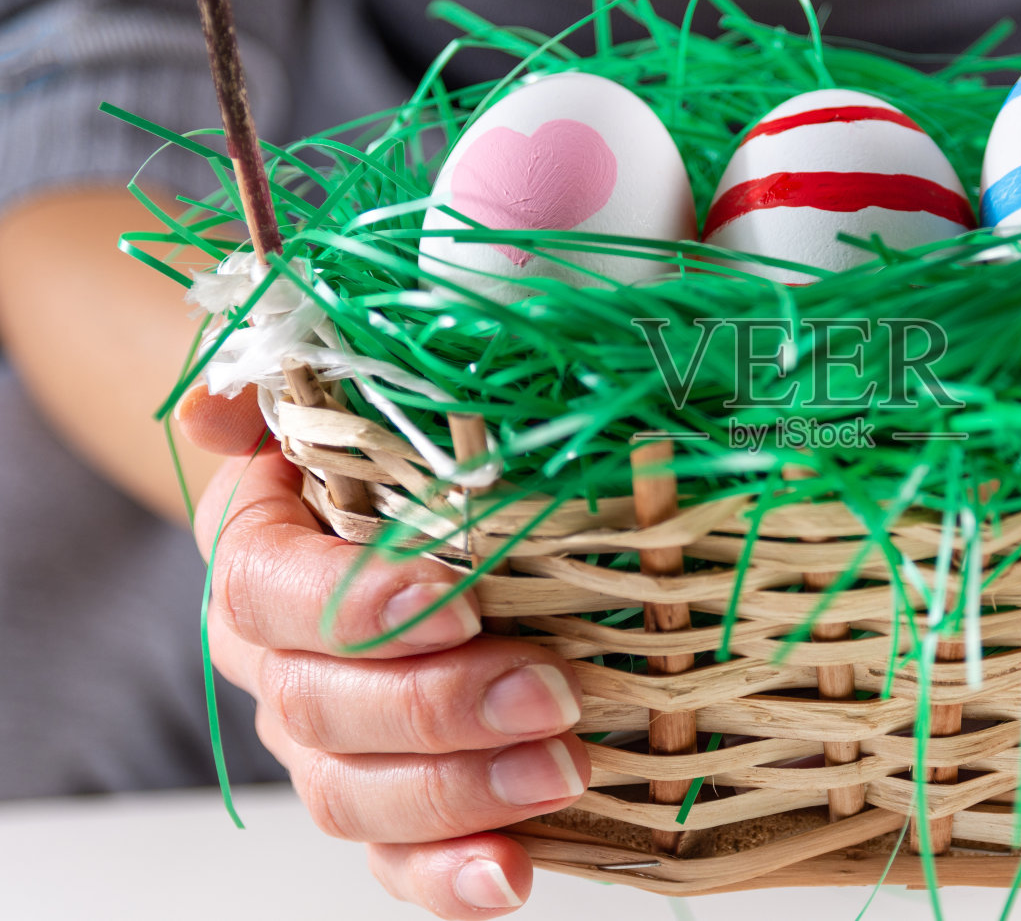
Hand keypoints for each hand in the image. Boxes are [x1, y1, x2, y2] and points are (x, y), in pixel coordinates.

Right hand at [180, 388, 588, 917]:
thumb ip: (266, 382)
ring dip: (461, 793)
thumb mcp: (327, 390)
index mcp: (257, 558)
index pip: (272, 590)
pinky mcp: (384, 800)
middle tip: (550, 692)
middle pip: (322, 707)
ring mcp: (326, 741)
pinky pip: (393, 858)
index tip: (457, 601)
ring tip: (562, 769)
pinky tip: (511, 875)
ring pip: (355, 795)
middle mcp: (277, 662)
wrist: (393, 505)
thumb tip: (226, 413)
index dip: (359, 605)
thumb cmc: (376, 445)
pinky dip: (446, 877)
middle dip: (441, 708)